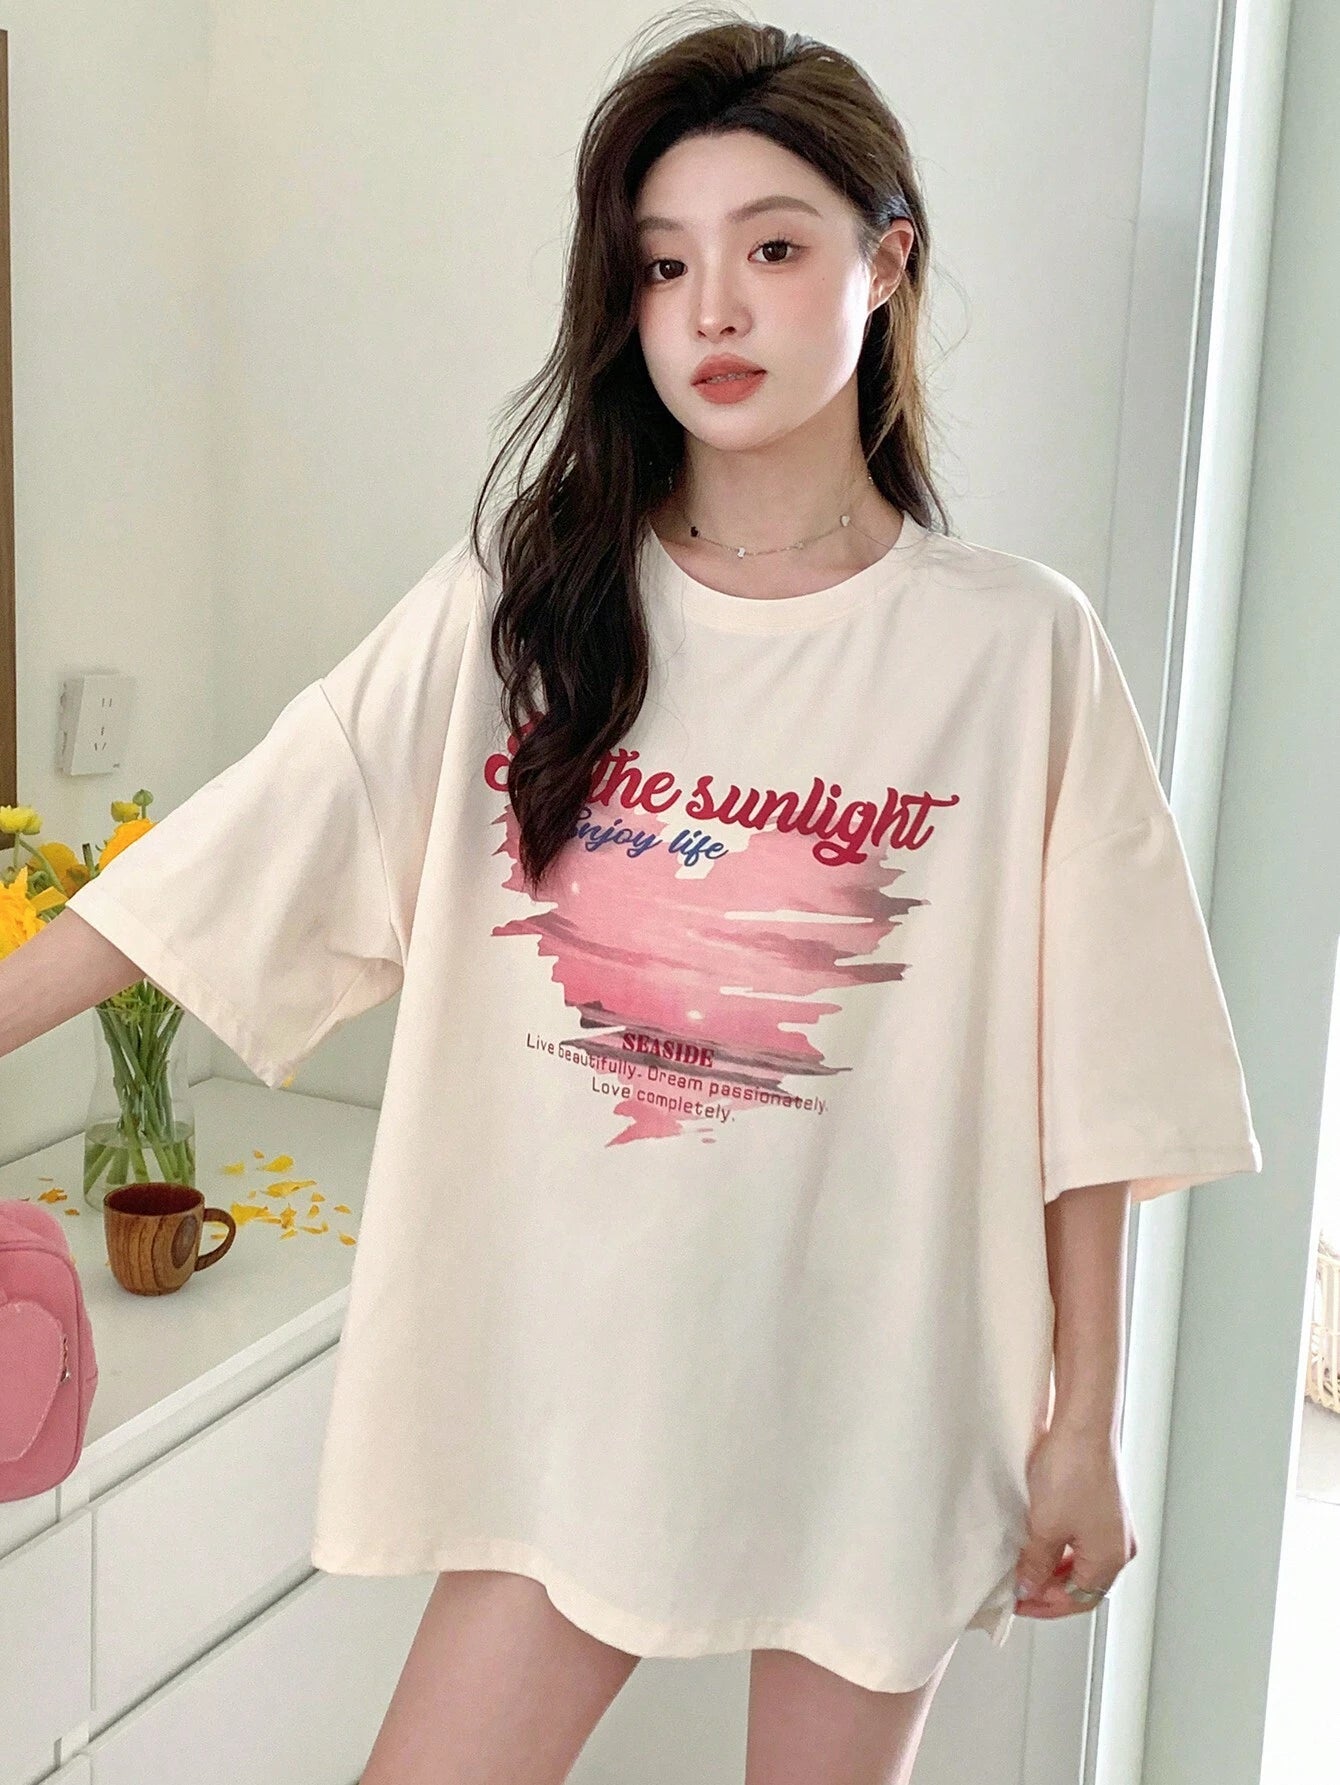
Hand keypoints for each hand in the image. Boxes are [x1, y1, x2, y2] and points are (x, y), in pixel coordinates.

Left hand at [1012, 1423, 1137, 1618]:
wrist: (1082, 1425)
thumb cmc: (1073, 1469)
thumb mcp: (1044, 1526)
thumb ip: (1035, 1564)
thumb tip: (1028, 1585)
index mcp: (1111, 1559)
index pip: (1076, 1600)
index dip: (1043, 1604)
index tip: (1017, 1601)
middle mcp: (1119, 1545)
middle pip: (1081, 1584)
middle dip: (1048, 1588)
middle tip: (1018, 1587)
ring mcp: (1112, 1525)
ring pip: (1080, 1562)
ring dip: (1052, 1568)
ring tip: (1024, 1564)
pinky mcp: (1101, 1505)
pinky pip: (1080, 1539)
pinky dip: (1059, 1546)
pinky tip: (1039, 1538)